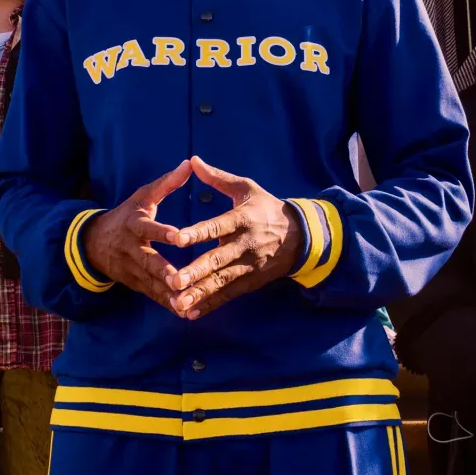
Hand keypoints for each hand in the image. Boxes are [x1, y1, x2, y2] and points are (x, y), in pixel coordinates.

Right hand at [84, 161, 190, 308]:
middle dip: (163, 271)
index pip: (148, 228)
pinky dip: (167, 304)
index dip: (161, 232)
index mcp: (134, 225)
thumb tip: (189, 163)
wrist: (93, 243)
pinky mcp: (135, 284)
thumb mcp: (142, 197)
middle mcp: (131, 249)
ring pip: (150, 282)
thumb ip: (166, 183)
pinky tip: (184, 312)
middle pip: (148, 261)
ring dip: (167, 293)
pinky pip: (152, 295)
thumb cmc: (126, 216)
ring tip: (185, 301)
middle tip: (178, 279)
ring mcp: (131, 269)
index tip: (178, 236)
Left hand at [169, 156, 303, 319]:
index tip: (178, 239)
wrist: (300, 236)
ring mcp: (249, 266)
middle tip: (175, 279)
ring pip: (221, 281)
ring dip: (199, 293)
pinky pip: (228, 295)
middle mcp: (245, 245)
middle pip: (218, 259)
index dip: (198, 233)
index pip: (218, 226)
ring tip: (178, 302)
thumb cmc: (266, 208)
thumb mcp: (246, 188)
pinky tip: (190, 313)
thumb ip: (218, 178)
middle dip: (196, 271)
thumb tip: (193, 161)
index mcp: (243, 219)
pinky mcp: (250, 282)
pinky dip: (210, 304)